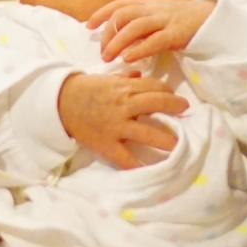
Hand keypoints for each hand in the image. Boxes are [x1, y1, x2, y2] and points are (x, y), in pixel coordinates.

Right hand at [57, 71, 186, 168]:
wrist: (60, 103)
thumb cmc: (84, 89)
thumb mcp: (105, 79)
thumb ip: (124, 78)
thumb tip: (140, 75)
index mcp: (124, 89)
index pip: (154, 88)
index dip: (168, 92)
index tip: (174, 98)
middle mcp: (125, 106)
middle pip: (158, 105)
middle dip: (175, 108)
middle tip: (186, 113)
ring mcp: (117, 126)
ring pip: (148, 133)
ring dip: (167, 140)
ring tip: (180, 145)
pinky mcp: (108, 144)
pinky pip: (126, 158)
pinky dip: (138, 166)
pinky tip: (151, 171)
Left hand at [88, 0, 215, 64]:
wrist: (215, 19)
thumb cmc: (185, 20)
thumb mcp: (161, 16)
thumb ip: (143, 23)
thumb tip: (120, 36)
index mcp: (149, 4)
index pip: (120, 4)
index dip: (102, 13)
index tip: (88, 25)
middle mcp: (155, 9)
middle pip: (123, 15)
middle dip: (108, 32)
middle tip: (101, 51)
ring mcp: (166, 19)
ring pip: (135, 26)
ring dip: (118, 42)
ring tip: (108, 58)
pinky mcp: (178, 33)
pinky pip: (155, 40)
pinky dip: (139, 49)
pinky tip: (129, 59)